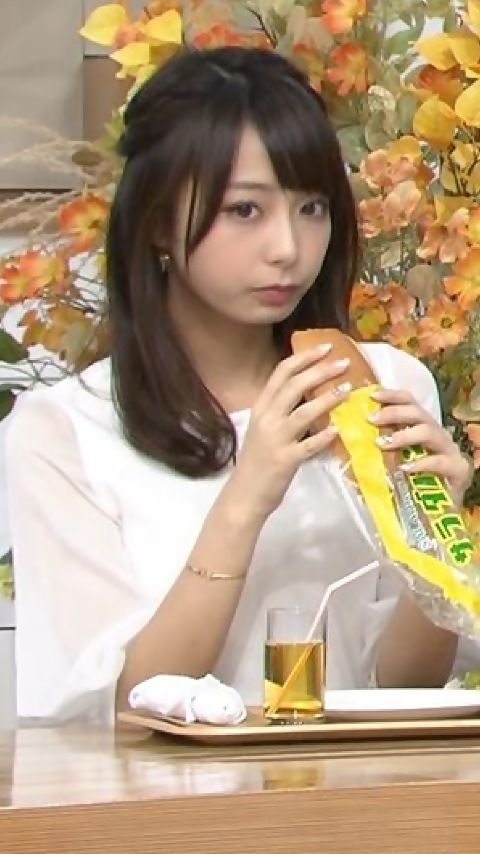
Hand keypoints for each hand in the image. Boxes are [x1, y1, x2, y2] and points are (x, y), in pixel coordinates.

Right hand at [227, 344, 350, 518]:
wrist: (244, 495)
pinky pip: (309, 445)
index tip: (325, 347)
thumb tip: (310, 391)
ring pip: (303, 412)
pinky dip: (324, 435)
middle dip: (320, 371)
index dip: (304, 357)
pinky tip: (339, 429)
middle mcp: (266, 419)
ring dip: (327, 398)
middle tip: (343, 362)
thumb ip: (281, 410)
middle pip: (294, 386)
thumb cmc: (257, 461)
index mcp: (261, 407)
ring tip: (348, 389)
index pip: (281, 373)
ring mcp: (276, 439)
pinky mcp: (286, 460)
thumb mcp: (263, 429)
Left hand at [369, 388, 471, 502]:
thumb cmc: (415, 481)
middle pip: (418, 413)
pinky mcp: (457, 470)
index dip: (392, 395)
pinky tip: (404, 468)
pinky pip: (439, 461)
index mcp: (422, 427)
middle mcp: (437, 434)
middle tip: (371, 419)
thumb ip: (384, 444)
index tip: (372, 395)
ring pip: (429, 432)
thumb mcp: (397, 459)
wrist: (443, 508)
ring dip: (404, 435)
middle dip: (394, 413)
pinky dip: (420, 463)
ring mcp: (449, 451)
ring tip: (383, 444)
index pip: (410, 402)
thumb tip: (356, 432)